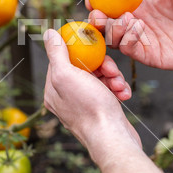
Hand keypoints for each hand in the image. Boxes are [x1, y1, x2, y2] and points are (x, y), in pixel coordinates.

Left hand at [43, 29, 167, 172]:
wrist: (113, 139)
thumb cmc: (90, 108)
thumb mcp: (67, 74)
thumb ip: (56, 53)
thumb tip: (48, 33)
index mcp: (53, 89)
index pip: (62, 59)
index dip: (78, 50)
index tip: (92, 44)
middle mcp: (65, 97)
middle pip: (84, 67)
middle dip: (102, 65)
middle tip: (111, 69)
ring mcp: (83, 104)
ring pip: (99, 78)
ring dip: (113, 78)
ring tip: (119, 85)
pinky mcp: (100, 110)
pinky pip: (108, 91)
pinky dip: (118, 89)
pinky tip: (124, 94)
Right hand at [87, 0, 172, 69]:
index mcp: (140, 1)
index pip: (111, 1)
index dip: (98, 0)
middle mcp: (138, 20)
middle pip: (107, 22)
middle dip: (97, 18)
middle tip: (98, 13)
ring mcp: (142, 38)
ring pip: (113, 37)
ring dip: (112, 28)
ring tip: (127, 19)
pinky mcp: (149, 55)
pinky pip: (128, 49)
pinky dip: (126, 39)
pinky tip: (138, 28)